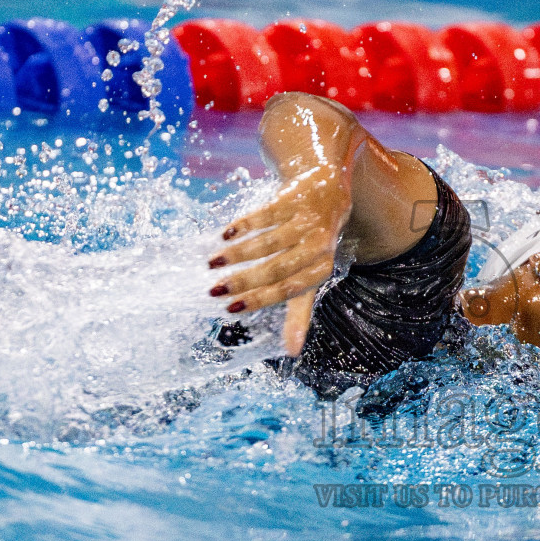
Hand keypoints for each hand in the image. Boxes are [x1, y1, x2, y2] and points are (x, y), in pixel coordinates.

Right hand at [209, 168, 349, 355]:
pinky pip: (266, 215)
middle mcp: (318, 245)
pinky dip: (243, 226)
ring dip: (237, 254)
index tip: (231, 309)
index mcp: (322, 268)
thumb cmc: (313, 243)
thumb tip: (292, 352)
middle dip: (243, 281)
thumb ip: (299, 312)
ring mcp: (307, 220)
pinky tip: (225, 235)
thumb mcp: (310, 276)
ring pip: (268, 242)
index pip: (290, 290)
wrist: (327, 188)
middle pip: (277, 268)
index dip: (260, 300)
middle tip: (214, 290)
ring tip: (212, 262)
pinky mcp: (294, 198)